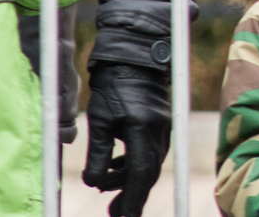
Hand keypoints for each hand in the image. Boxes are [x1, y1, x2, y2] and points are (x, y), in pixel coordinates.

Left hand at [82, 64, 170, 216]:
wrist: (135, 56)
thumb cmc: (113, 85)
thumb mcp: (99, 120)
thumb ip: (98, 153)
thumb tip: (93, 182)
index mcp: (143, 130)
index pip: (140, 175)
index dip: (132, 200)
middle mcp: (159, 131)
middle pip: (149, 174)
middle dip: (133, 197)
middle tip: (115, 215)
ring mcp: (164, 127)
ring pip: (150, 164)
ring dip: (131, 180)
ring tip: (107, 188)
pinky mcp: (161, 123)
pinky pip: (151, 152)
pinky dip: (135, 164)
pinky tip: (118, 167)